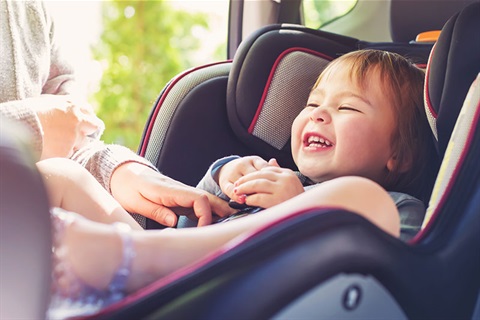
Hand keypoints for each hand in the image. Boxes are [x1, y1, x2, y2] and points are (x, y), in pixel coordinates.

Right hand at [34, 95, 103, 158]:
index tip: (82, 122)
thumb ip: (62, 106)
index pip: (89, 111)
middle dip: (88, 131)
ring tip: (58, 142)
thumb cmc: (29, 112)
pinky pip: (70, 154)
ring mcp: (74, 135)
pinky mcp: (68, 149)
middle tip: (78, 134)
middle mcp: (78, 119)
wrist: (20, 124)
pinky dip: (63, 153)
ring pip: (83, 142)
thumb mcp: (47, 101)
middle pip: (94, 125)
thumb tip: (69, 108)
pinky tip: (52, 149)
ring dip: (75, 143)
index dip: (86, 117)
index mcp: (72, 105)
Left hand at [110, 162, 233, 226]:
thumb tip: (173, 222)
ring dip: (218, 212)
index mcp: (170, 190)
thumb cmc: (128, 187)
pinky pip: (198, 205)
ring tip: (228, 225)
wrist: (124, 173)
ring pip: (206, 201)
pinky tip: (213, 223)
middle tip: (231, 226)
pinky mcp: (179, 199)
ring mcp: (181, 194)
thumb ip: (156, 210)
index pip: (199, 199)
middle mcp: (179, 190)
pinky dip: (208, 213)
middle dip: (222, 211)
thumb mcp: (136, 202)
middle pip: (208, 198)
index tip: (202, 230)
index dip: (206, 215)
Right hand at [218, 156, 269, 198]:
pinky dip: (237, 196)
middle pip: (253, 176)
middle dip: (261, 186)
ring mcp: (232, 173)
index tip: (275, 187)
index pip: (263, 167)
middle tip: (268, 195)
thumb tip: (274, 162)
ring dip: (249, 192)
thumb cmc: (248, 170)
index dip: (270, 178)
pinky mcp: (224, 182)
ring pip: (242, 183)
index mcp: (254, 160)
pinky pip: (230, 190)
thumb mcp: (259, 167)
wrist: (227, 169)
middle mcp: (242, 164)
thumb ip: (268, 167)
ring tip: (257, 200)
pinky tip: (242, 200)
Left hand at [230, 158, 303, 207]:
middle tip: (237, 185)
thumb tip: (271, 161)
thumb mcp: (290, 184)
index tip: (243, 179)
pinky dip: (250, 198)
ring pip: (257, 184)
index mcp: (288, 174)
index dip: (253, 174)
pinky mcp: (278, 201)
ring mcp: (282, 189)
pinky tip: (246, 201)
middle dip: (246, 180)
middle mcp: (286, 179)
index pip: (266, 170)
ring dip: (245, 188)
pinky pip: (258, 197)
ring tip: (238, 192)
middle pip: (260, 175)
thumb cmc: (296, 202)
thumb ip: (280, 172)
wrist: (307, 217)